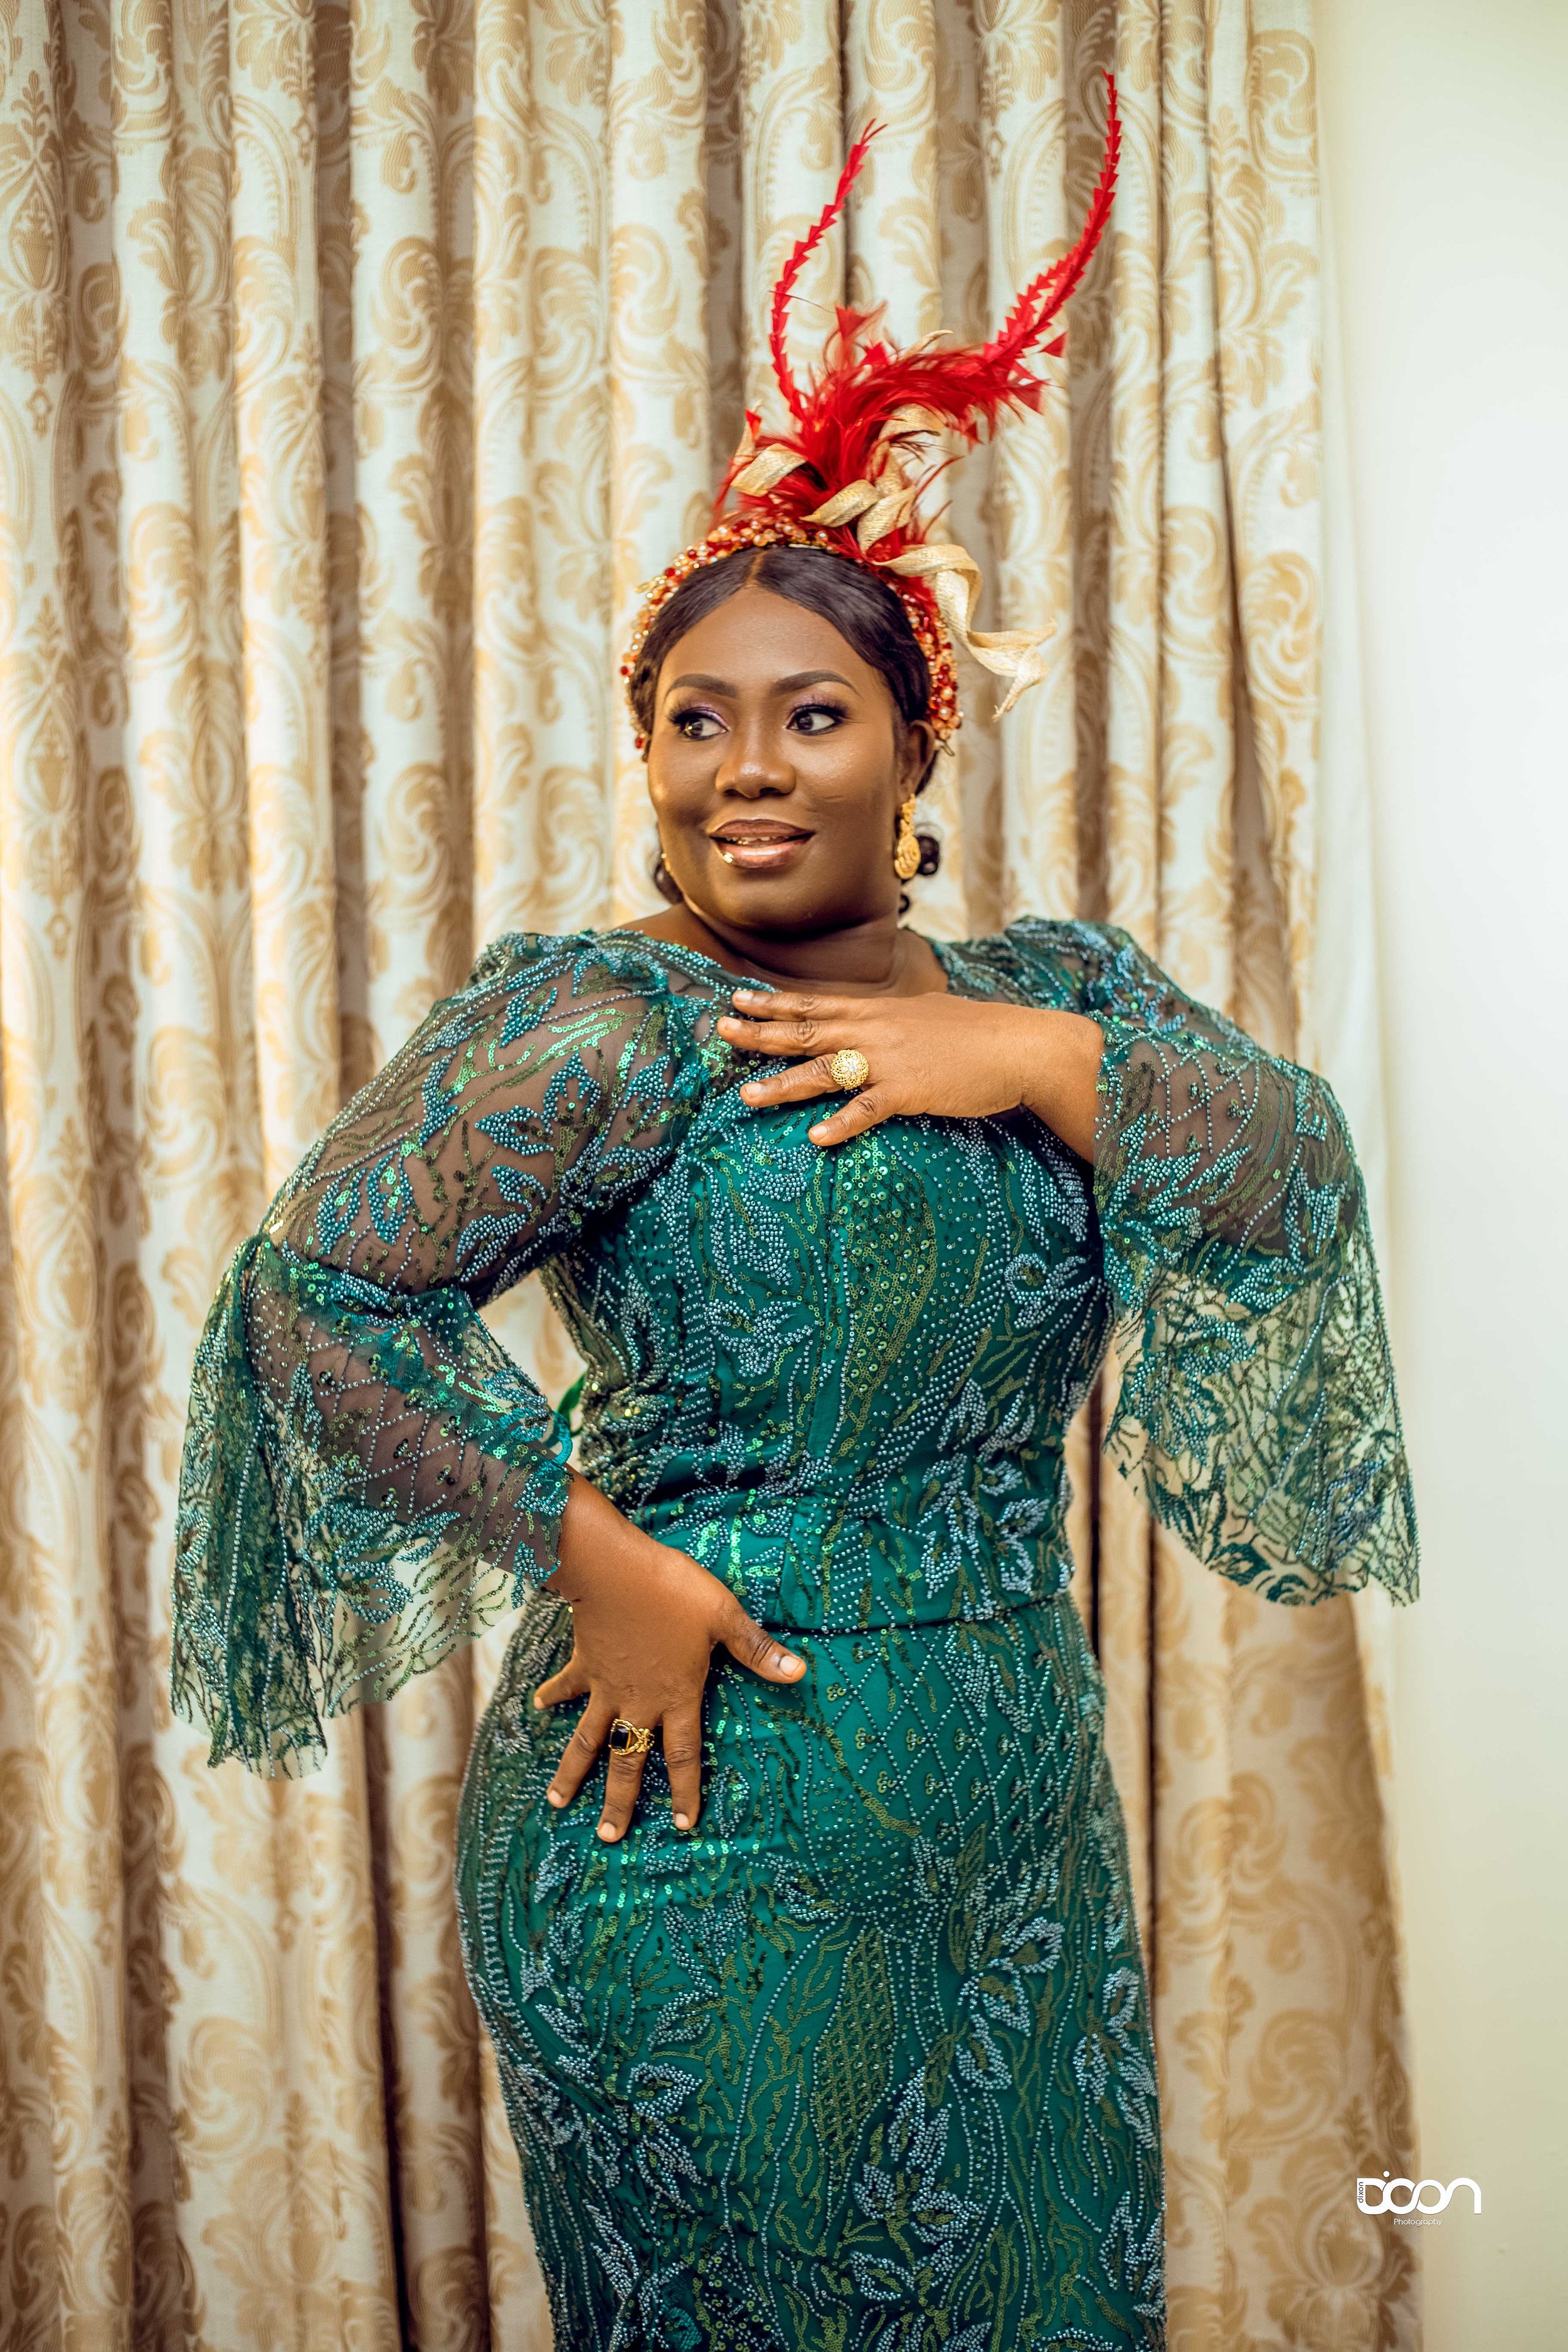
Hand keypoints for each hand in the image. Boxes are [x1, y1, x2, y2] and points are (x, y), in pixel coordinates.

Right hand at [535, 1472, 805, 1839]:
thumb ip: (756, 1649)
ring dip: (572, 1772)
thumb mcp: (724, 1616)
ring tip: (557, 1803)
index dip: (685, 1791)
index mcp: (676, 1696)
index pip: (683, 1754)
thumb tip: (800, 1672)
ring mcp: (607, 1687)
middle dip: (619, 1803)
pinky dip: (552, 1696)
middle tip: (607, 1838)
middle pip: (628, 1762)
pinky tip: (537, 1706)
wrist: (613, 1570)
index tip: (682, 1826)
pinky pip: (567, 1686)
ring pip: (587, 1741)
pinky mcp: (585, 1664)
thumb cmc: (673, 1591)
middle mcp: (639, 1702)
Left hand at [717, 986, 1104, 1158]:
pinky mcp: (911, 1091)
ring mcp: (891, 1061)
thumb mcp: (926, 1015)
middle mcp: (876, 1031)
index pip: (815, 1003)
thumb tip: (869, 1023)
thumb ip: (891, 1020)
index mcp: (879, 1011)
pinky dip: (842, 1124)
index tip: (736, 997)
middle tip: (721, 1031)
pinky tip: (816, 1138)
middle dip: (762, 1033)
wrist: (1021, 1047)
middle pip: (808, 1031)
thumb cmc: (977, 1034)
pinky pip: (869, 1110)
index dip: (774, 1003)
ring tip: (746, 1096)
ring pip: (826, 1072)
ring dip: (784, 1085)